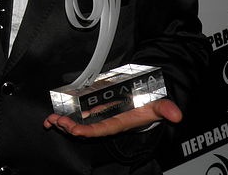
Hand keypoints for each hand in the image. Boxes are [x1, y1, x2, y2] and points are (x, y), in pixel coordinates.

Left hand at [43, 98, 181, 136]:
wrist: (146, 97)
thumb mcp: (159, 104)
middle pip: (85, 128)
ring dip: (64, 123)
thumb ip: (166, 109)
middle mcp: (106, 121)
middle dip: (70, 127)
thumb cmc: (149, 103)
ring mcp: (98, 116)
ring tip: (51, 120)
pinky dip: (64, 117)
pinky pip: (76, 115)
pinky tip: (52, 118)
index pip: (101, 129)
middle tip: (57, 121)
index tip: (73, 129)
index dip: (87, 131)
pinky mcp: (93, 109)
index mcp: (119, 122)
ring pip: (78, 123)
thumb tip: (176, 114)